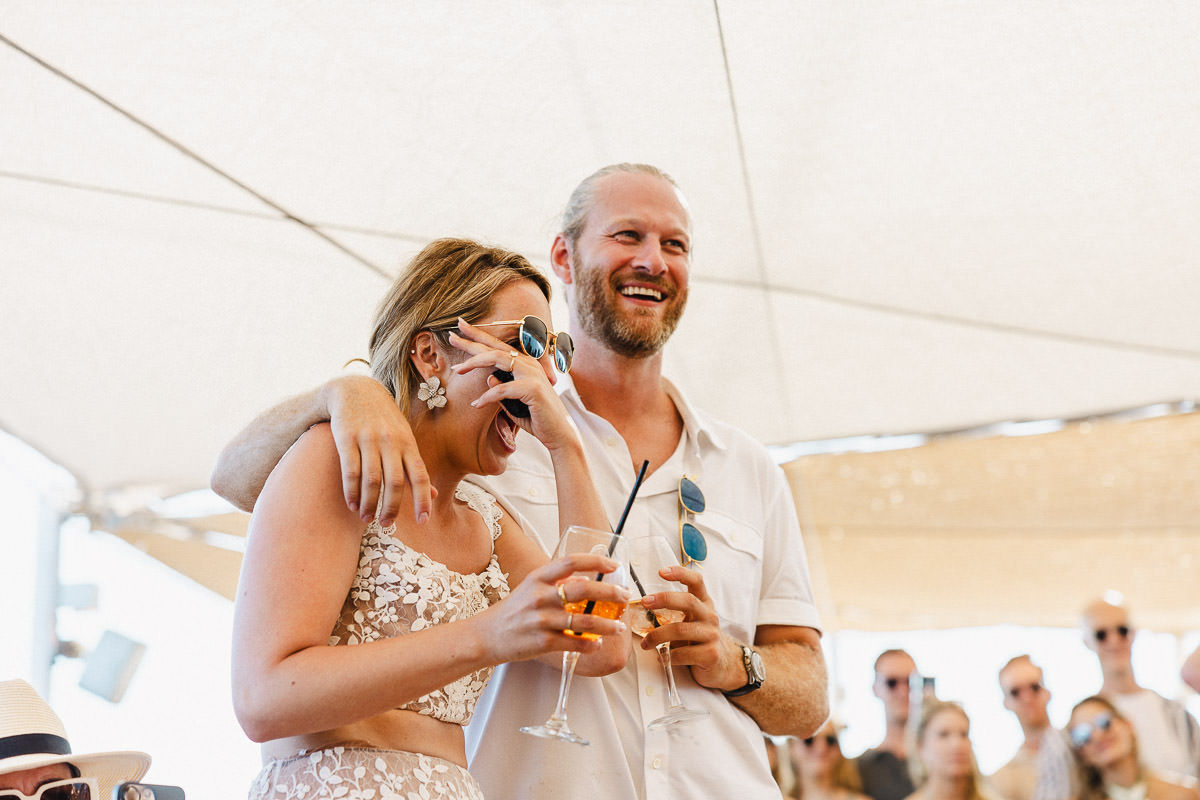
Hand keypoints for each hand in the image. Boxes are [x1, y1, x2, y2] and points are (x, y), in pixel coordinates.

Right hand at [320, 375, 433, 527]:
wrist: (354, 389)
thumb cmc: (384, 420)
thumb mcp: (404, 438)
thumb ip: (416, 467)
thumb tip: (434, 495)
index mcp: (408, 443)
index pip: (420, 475)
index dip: (423, 499)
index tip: (424, 521)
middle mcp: (391, 441)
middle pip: (396, 482)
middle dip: (392, 507)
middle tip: (386, 524)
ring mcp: (368, 439)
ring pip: (372, 479)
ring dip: (370, 503)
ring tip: (366, 517)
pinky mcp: (346, 437)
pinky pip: (351, 470)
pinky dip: (352, 491)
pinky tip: (352, 504)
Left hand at [447, 320, 576, 450]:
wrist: (559, 435)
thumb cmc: (537, 418)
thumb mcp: (513, 402)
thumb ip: (501, 390)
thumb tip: (488, 378)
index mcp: (524, 365)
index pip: (498, 346)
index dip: (478, 337)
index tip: (459, 329)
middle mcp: (529, 364)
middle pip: (494, 347)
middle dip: (471, 341)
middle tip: (450, 337)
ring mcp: (532, 374)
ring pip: (497, 359)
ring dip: (474, 363)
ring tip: (456, 369)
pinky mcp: (533, 388)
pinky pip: (502, 389)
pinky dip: (487, 397)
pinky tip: (476, 404)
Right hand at [476, 553, 629, 662]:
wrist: (485, 636)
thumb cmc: (512, 611)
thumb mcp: (530, 588)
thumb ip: (555, 583)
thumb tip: (585, 581)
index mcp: (538, 578)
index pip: (571, 562)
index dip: (595, 561)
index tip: (613, 565)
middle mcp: (540, 596)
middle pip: (583, 590)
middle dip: (610, 593)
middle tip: (625, 596)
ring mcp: (541, 620)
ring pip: (583, 621)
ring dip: (606, 625)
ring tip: (619, 627)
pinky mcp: (542, 642)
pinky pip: (573, 644)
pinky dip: (590, 645)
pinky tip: (597, 645)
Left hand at [637, 564, 746, 691]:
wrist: (722, 663)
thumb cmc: (699, 638)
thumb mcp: (693, 619)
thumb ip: (676, 609)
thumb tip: (645, 604)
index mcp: (704, 603)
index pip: (696, 581)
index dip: (680, 573)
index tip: (661, 572)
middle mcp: (710, 616)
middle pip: (688, 601)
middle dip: (664, 599)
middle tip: (645, 602)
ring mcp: (712, 635)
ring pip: (680, 630)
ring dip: (657, 636)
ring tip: (646, 644)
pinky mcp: (710, 654)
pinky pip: (683, 654)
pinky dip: (668, 656)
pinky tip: (661, 657)